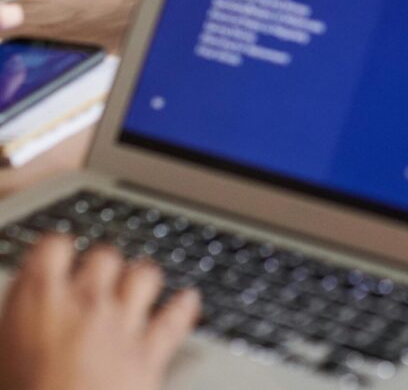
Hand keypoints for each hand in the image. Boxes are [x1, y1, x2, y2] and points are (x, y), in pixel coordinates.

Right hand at [0, 236, 199, 389]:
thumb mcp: (1, 363)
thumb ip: (14, 333)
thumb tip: (16, 330)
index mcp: (37, 304)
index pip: (52, 247)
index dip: (54, 252)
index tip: (53, 259)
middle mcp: (85, 304)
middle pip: (105, 255)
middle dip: (100, 267)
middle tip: (91, 283)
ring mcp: (122, 326)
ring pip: (144, 275)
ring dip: (139, 280)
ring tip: (133, 289)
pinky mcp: (149, 355)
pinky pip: (176, 319)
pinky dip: (183, 309)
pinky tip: (186, 302)